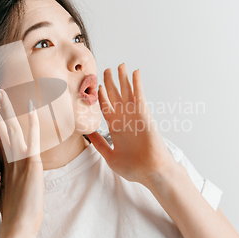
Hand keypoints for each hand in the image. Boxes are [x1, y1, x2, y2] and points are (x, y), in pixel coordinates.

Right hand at [0, 87, 43, 237]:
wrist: (18, 229)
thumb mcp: (11, 190)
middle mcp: (8, 159)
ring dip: (5, 109)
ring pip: (11, 128)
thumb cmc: (17, 213)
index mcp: (5, 163)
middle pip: (0, 127)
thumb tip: (8, 171)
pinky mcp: (30, 164)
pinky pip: (31, 139)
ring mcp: (18, 160)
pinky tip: (30, 107)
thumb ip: (9, 176)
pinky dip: (32, 122)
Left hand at [87, 64, 176, 185]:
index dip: (100, 95)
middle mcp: (124, 119)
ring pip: (127, 92)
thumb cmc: (133, 168)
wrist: (150, 172)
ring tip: (120, 65)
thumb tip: (87, 133)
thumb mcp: (109, 155)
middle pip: (115, 96)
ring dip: (123, 78)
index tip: (94, 85)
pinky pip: (139, 95)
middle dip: (110, 82)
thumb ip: (99, 143)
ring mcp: (134, 115)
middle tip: (106, 69)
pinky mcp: (144, 114)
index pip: (105, 107)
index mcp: (115, 127)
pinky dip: (137, 83)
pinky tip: (135, 72)